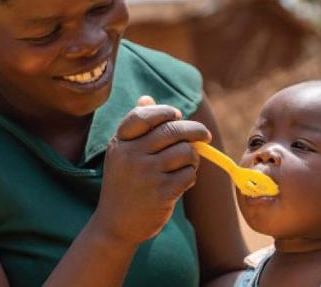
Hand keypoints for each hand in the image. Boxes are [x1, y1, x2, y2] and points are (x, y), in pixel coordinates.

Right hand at [92, 96, 210, 245]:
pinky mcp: (161, 193)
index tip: (177, 115)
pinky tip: (181, 182)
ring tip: (187, 164)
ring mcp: (146, 174)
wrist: (116, 224)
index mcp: (120, 142)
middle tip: (204, 135)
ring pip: (185, 152)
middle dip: (194, 130)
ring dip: (193, 157)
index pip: (144, 115)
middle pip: (172, 130)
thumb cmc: (123, 183)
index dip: (165, 111)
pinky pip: (189, 174)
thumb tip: (147, 97)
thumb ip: (136, 126)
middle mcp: (131, 155)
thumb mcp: (121, 153)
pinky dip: (190, 176)